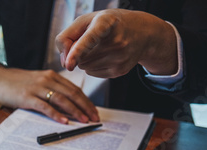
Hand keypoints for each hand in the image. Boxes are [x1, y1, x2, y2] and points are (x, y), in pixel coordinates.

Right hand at [0, 66, 98, 122]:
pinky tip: (64, 121)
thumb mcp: (38, 82)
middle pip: (72, 94)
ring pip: (61, 99)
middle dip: (85, 107)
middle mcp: (47, 79)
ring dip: (75, 111)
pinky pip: (45, 106)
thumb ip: (52, 89)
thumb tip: (69, 105)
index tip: (94, 111)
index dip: (86, 101)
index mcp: (52, 76)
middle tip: (94, 118)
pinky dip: (56, 114)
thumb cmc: (18, 83)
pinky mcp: (27, 97)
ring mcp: (37, 88)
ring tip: (84, 120)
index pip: (74, 89)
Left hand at [57, 9, 177, 77]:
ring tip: (99, 47)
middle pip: (80, 57)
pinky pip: (92, 73)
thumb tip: (64, 63)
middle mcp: (116, 41)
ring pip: (84, 67)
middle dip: (78, 52)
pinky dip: (92, 66)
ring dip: (85, 59)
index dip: (77, 51)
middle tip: (92, 40)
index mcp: (107, 22)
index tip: (69, 64)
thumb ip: (67, 36)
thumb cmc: (109, 24)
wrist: (142, 32)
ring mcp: (119, 58)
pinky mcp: (119, 71)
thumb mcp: (87, 20)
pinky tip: (104, 56)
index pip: (89, 39)